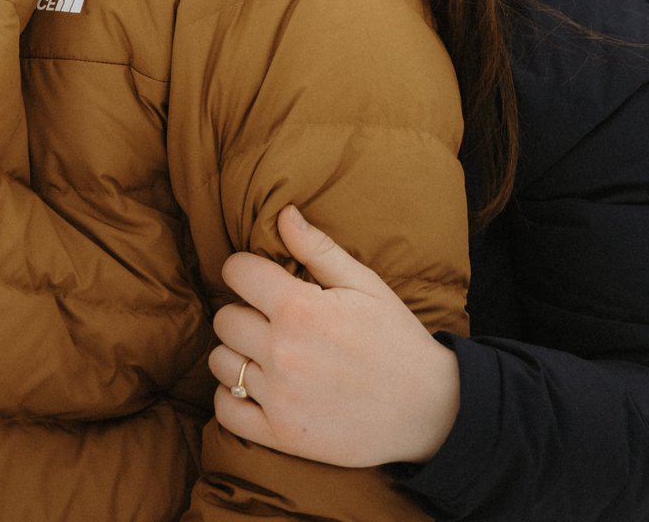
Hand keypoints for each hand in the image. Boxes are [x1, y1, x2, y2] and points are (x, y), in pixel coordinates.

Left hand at [208, 205, 460, 467]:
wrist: (429, 409)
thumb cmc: (397, 339)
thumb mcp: (365, 284)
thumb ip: (318, 248)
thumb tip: (282, 214)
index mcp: (299, 308)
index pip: (236, 272)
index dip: (245, 270)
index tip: (260, 279)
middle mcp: (282, 351)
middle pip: (224, 319)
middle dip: (243, 312)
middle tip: (271, 319)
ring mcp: (279, 397)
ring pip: (220, 363)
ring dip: (237, 355)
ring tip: (267, 354)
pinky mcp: (280, 435)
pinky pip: (226, 411)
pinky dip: (233, 399)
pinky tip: (257, 389)